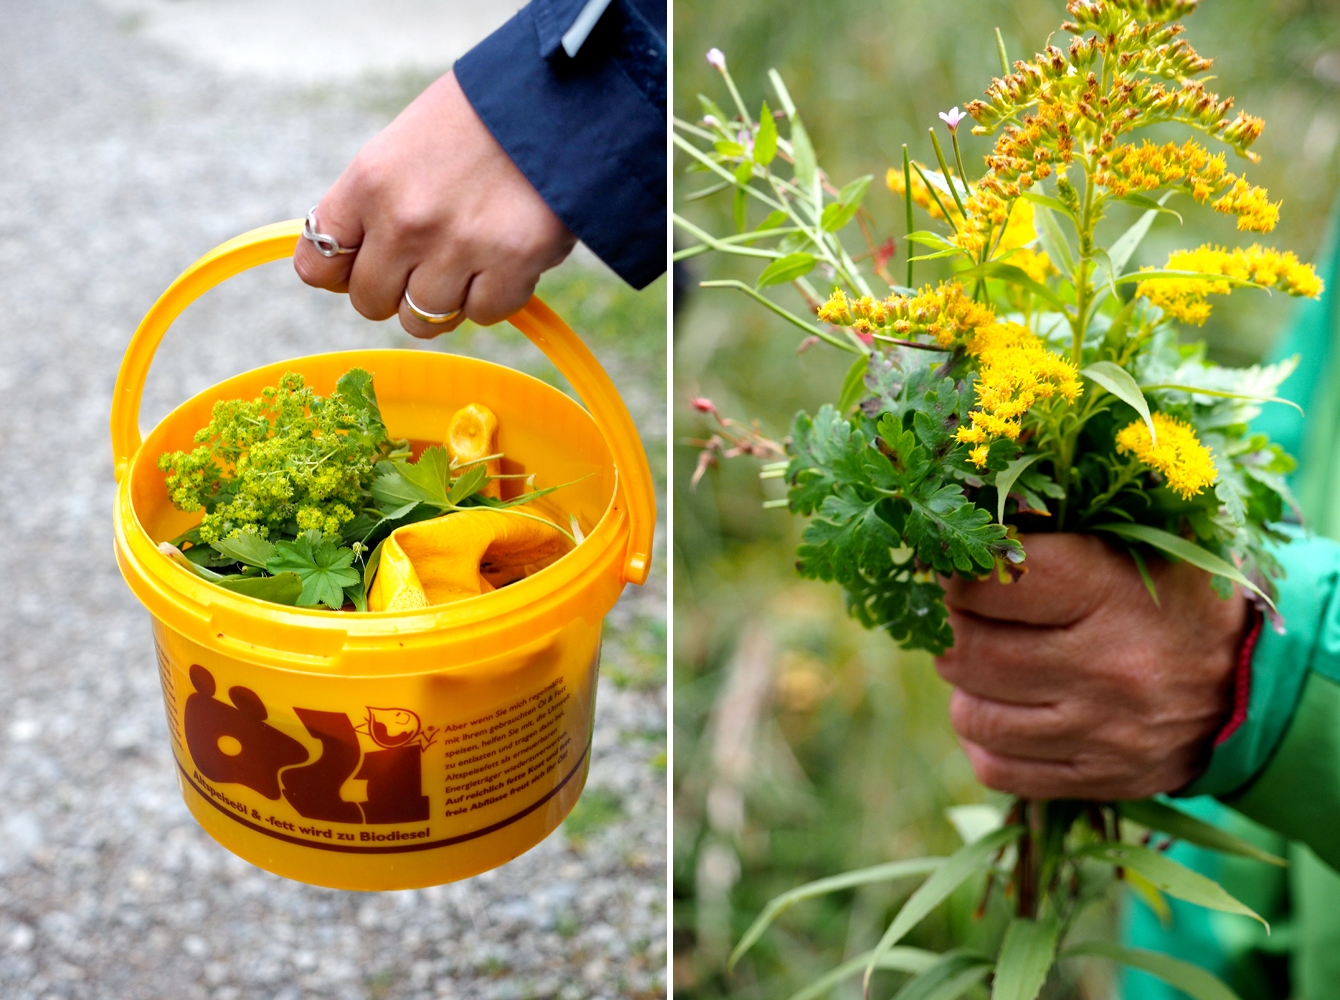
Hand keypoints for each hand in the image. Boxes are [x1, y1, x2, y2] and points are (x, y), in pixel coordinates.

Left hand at [294, 71, 576, 336]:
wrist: (555, 95)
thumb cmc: (479, 120)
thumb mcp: (404, 146)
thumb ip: (374, 205)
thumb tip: (355, 263)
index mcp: (368, 181)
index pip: (316, 265)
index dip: (343, 273)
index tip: (368, 264)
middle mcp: (404, 220)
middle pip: (371, 303)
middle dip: (397, 291)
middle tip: (429, 264)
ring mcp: (458, 247)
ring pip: (424, 320)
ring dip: (447, 299)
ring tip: (471, 261)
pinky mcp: (512, 264)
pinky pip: (484, 314)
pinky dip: (496, 296)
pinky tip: (508, 258)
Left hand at [934, 533, 1250, 799]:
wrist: (1252, 680)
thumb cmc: (1169, 594)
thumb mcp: (1130, 541)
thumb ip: (1048, 532)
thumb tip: (963, 531)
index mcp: (1112, 593)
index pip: (992, 581)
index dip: (960, 573)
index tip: (960, 570)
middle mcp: (1107, 669)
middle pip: (968, 651)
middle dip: (952, 629)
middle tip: (964, 616)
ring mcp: (1102, 734)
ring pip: (972, 715)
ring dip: (964, 686)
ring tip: (987, 661)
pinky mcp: (1100, 779)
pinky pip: (997, 768)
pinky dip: (985, 739)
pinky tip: (1005, 709)